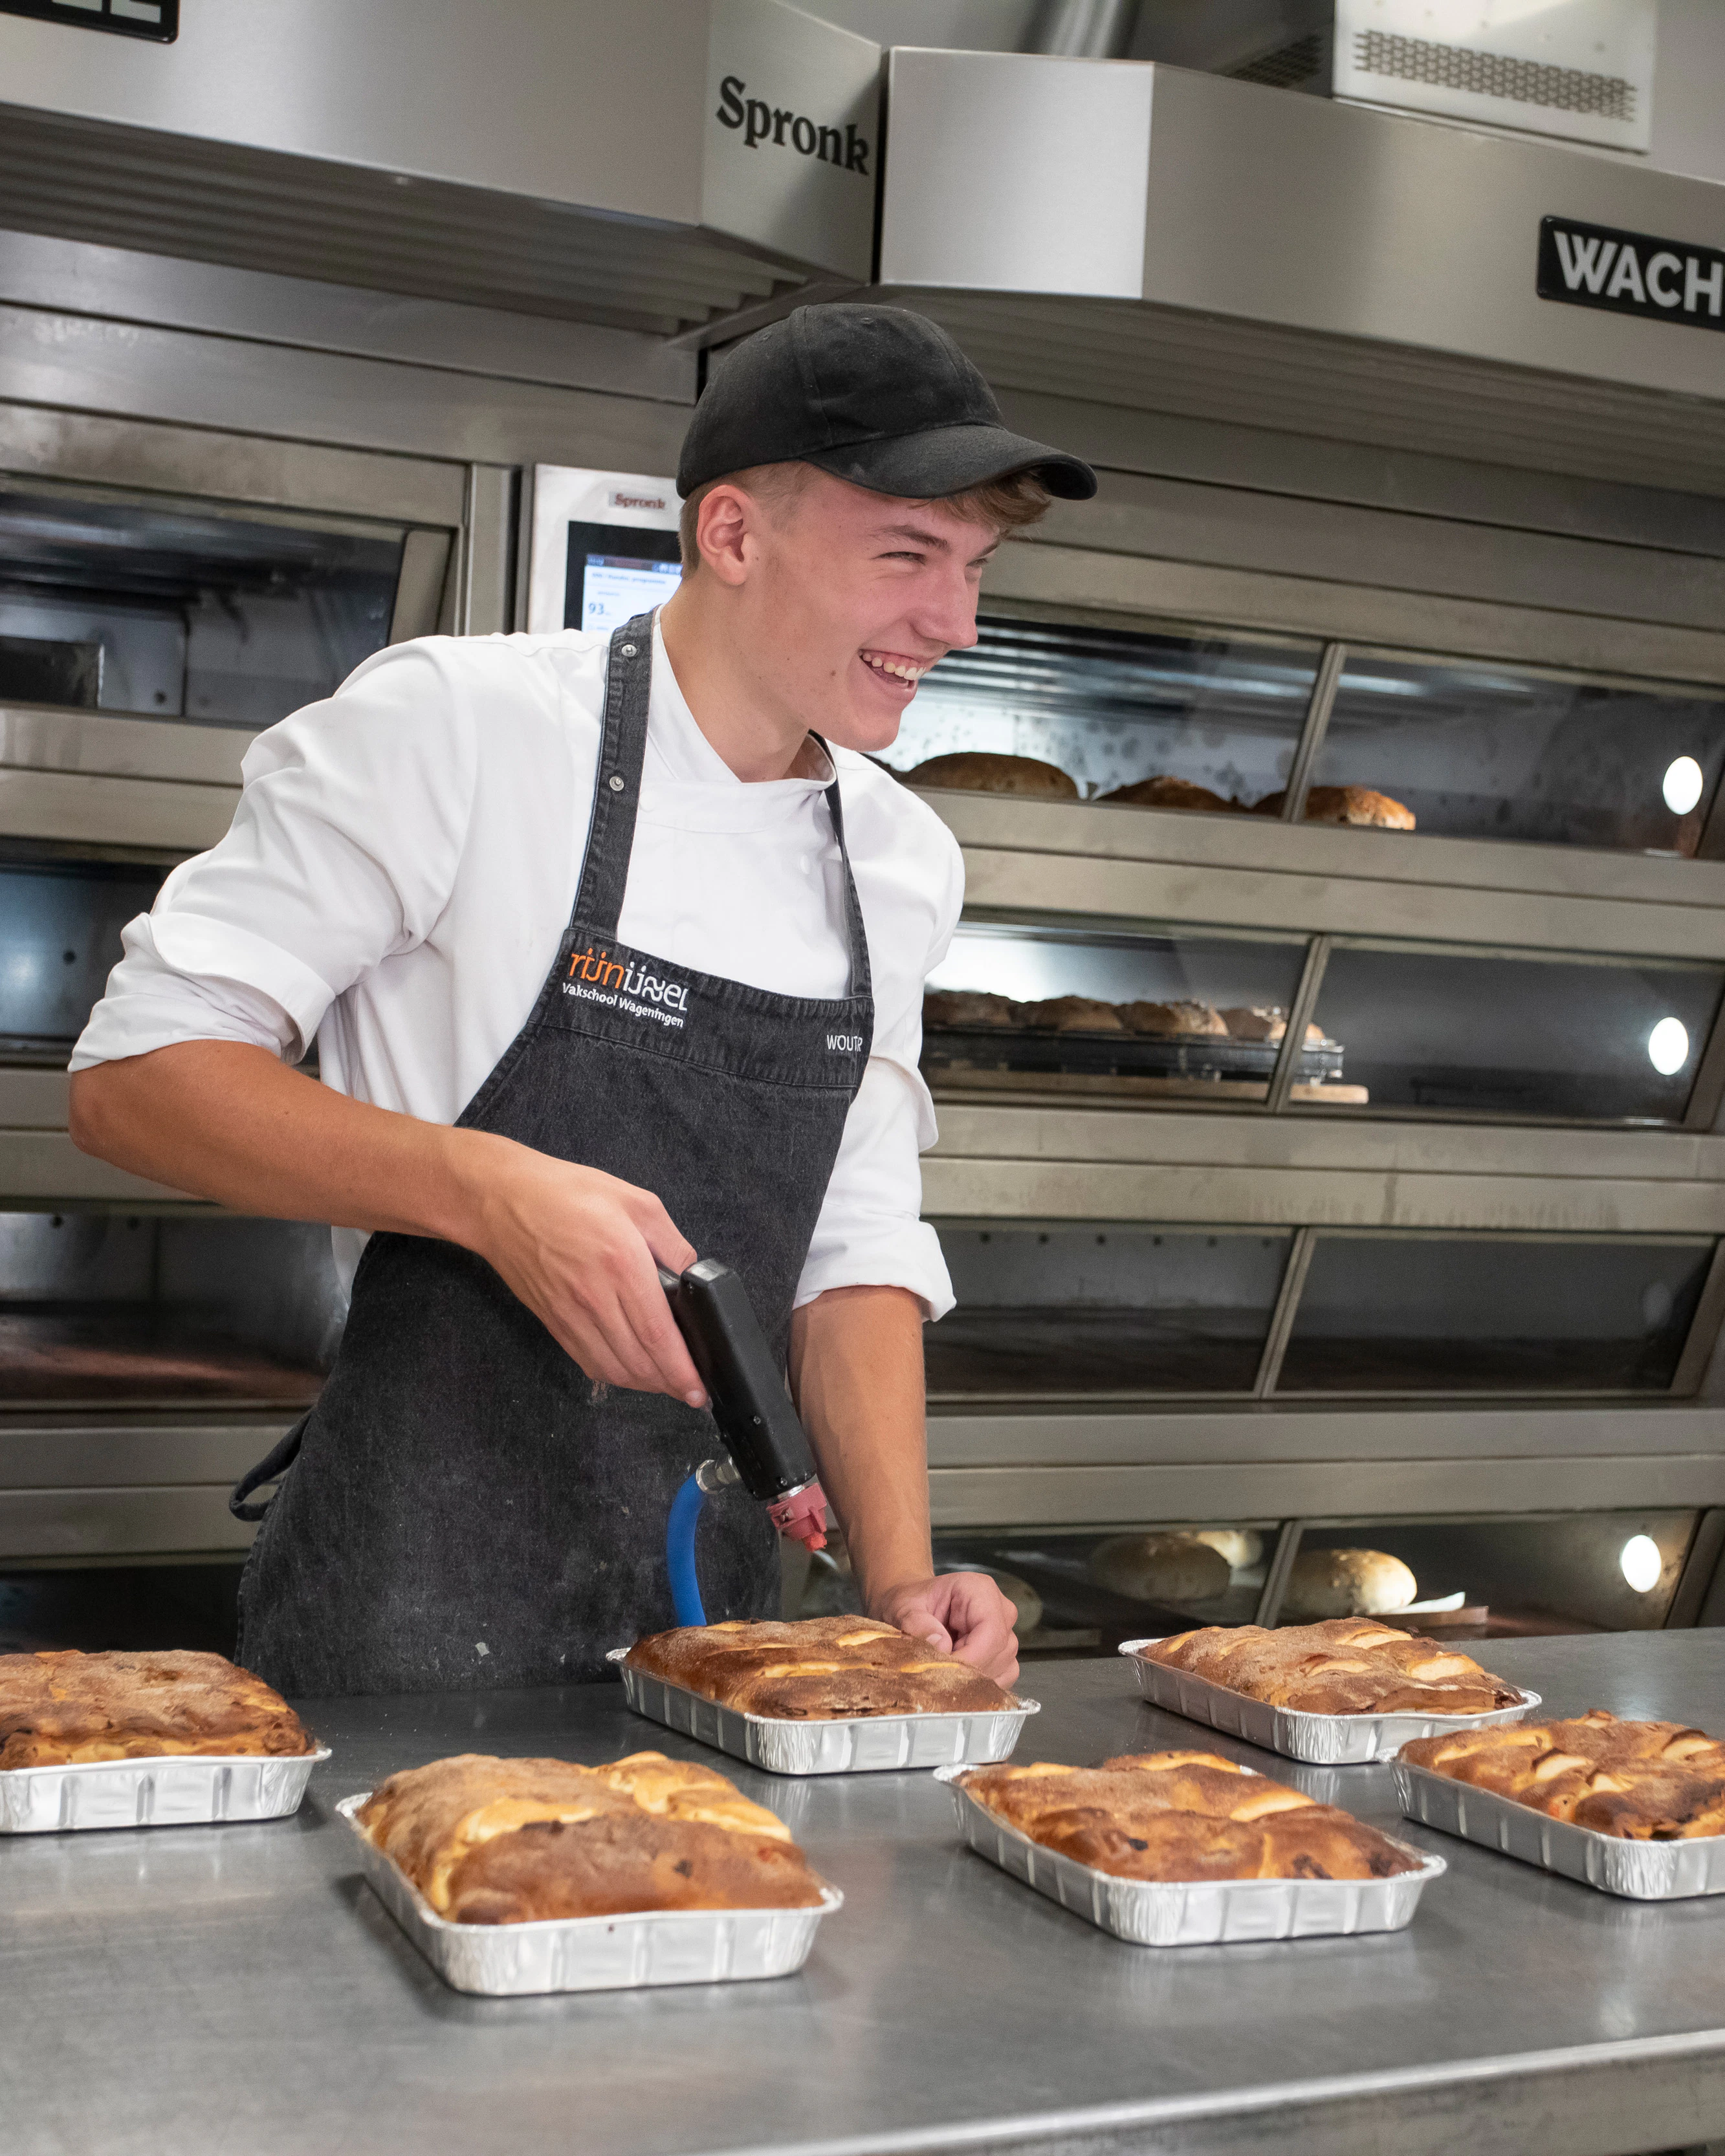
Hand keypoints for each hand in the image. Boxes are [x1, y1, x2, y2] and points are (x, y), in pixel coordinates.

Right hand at [464, 1137, 707, 1404]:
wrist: (502, 1201)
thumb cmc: (567, 1193)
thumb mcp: (637, 1202)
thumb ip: (673, 1242)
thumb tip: (692, 1276)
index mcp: (622, 1264)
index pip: (657, 1335)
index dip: (681, 1371)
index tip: (698, 1390)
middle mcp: (595, 1297)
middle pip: (637, 1362)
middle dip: (669, 1384)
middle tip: (690, 1389)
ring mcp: (569, 1314)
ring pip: (613, 1369)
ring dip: (643, 1384)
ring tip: (666, 1382)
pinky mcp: (553, 1322)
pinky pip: (587, 1361)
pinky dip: (613, 1374)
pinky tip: (630, 1370)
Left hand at [873, 1573, 1019, 1687]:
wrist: (916, 1607)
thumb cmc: (912, 1603)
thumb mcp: (903, 1608)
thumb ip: (917, 1624)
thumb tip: (941, 1647)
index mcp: (980, 1590)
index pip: (990, 1630)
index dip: (970, 1657)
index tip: (943, 1671)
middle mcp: (1000, 1610)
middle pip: (998, 1651)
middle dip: (967, 1670)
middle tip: (936, 1673)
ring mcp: (1006, 1632)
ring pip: (1004, 1667)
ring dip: (973, 1678)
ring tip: (944, 1669)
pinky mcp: (1004, 1653)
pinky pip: (1003, 1677)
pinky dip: (979, 1684)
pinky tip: (957, 1675)